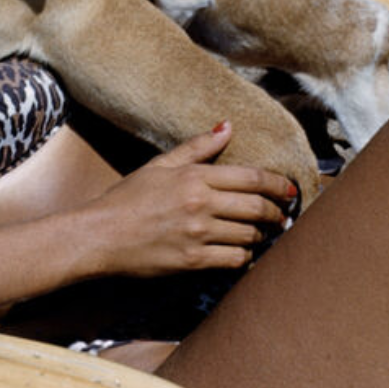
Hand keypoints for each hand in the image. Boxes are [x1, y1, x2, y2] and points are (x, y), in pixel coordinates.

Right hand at [84, 124, 294, 277]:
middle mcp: (201, 203)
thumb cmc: (127, 199)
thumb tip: (227, 126)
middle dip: (277, 212)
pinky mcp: (192, 261)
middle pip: (257, 206)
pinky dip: (245, 257)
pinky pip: (234, 260)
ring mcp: (198, 233)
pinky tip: (244, 253)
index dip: (277, 183)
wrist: (99, 235)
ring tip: (265, 234)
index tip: (289, 189)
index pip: (251, 177)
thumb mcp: (160, 165)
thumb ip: (197, 147)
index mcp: (194, 176)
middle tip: (284, 215)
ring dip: (262, 235)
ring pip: (249, 234)